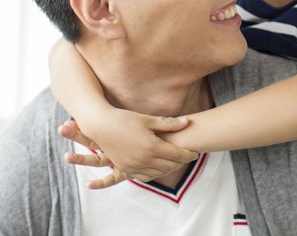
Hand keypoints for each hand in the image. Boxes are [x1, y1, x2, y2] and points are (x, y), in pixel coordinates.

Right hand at [58, 113, 197, 188]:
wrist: (101, 125)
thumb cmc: (124, 119)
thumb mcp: (148, 120)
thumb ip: (169, 124)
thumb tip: (188, 122)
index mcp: (152, 146)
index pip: (177, 155)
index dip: (188, 154)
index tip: (196, 153)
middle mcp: (144, 159)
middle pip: (170, 165)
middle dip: (181, 162)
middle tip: (187, 157)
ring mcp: (134, 166)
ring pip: (159, 173)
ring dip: (169, 169)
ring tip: (175, 162)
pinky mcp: (126, 168)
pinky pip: (145, 177)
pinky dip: (155, 174)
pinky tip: (159, 167)